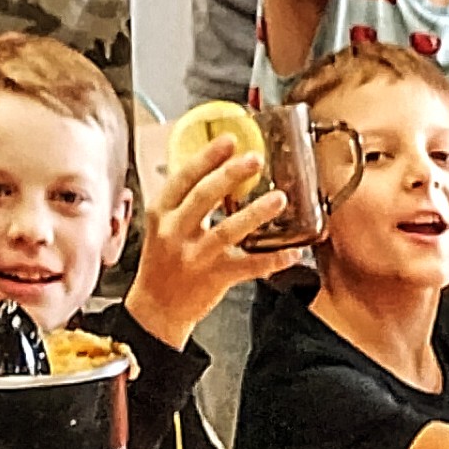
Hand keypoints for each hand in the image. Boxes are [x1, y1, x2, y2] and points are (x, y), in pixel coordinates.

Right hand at [126, 135, 291, 347]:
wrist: (155, 309)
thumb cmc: (162, 263)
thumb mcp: (162, 226)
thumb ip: (183, 200)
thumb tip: (211, 167)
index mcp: (161, 214)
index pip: (182, 178)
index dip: (206, 157)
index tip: (228, 140)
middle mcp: (175, 233)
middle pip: (203, 197)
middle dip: (230, 175)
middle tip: (255, 158)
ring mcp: (195, 257)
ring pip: (227, 231)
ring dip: (255, 213)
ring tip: (279, 199)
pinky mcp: (214, 278)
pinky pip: (248, 266)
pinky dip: (272, 259)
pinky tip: (292, 251)